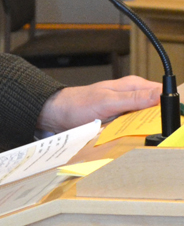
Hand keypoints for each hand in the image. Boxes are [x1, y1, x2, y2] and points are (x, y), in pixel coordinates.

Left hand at [37, 76, 161, 131]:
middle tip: (152, 131)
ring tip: (138, 135)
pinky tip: (129, 139)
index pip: (162, 93)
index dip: (167, 106)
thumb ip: (134, 98)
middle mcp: (132, 96)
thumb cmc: (78, 103)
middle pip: (157, 109)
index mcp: (134, 86)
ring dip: (145, 129)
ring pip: (147, 120)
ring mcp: (127, 109)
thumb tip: (159, 94)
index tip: (167, 119)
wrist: (58, 113)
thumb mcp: (108, 101)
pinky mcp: (120, 120)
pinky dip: (133, 133)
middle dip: (157, 120)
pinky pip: (134, 128)